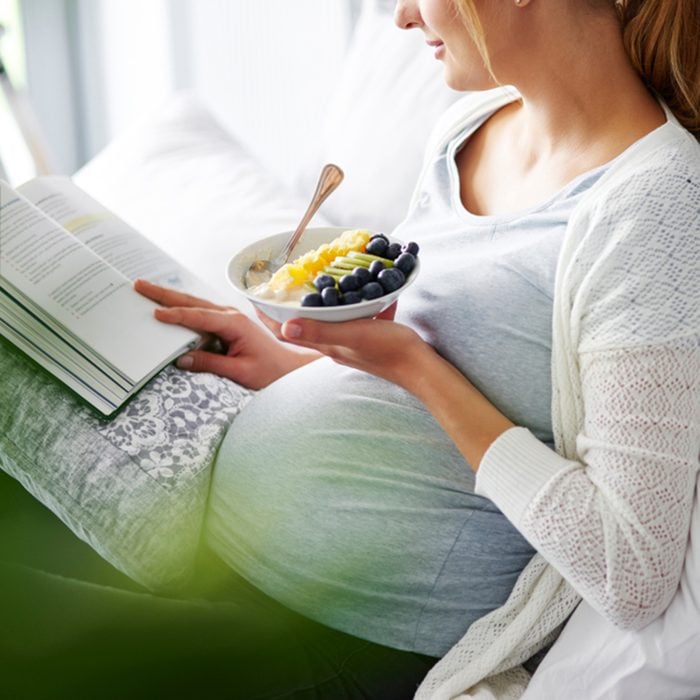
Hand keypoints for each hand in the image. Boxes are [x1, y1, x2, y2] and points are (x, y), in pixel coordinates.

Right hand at [134, 279, 318, 388]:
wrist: (290, 366)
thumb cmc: (270, 370)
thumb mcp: (241, 372)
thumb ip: (211, 364)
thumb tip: (181, 359)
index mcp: (234, 324)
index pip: (199, 316)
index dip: (176, 315)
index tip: (154, 314)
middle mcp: (230, 315)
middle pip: (192, 301)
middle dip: (164, 294)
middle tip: (139, 285)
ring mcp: (228, 317)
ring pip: (194, 303)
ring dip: (170, 296)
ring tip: (146, 288)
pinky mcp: (227, 323)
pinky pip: (200, 311)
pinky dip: (182, 306)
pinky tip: (168, 304)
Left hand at [256, 303, 434, 389]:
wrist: (418, 366)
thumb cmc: (387, 349)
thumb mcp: (352, 334)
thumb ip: (321, 330)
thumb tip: (285, 327)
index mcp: (325, 344)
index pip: (287, 332)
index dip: (269, 318)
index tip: (254, 299)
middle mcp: (333, 345)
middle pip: (302, 327)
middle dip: (287, 311)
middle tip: (278, 290)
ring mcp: (350, 344)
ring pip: (325, 324)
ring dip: (315, 309)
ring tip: (311, 289)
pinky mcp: (366, 340)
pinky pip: (350, 320)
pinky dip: (347, 307)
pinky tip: (357, 294)